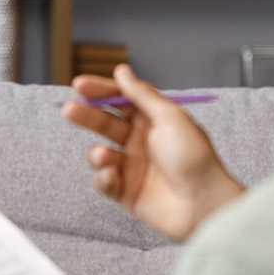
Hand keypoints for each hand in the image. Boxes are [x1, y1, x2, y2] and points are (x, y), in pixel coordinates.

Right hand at [61, 63, 244, 241]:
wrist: (204, 203)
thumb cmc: (194, 157)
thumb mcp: (169, 117)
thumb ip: (141, 94)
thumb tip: (121, 71)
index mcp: (153, 121)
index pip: (121, 100)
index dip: (100, 91)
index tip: (79, 86)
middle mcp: (141, 142)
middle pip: (105, 123)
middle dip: (87, 116)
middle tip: (69, 110)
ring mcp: (133, 167)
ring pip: (101, 153)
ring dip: (96, 153)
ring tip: (103, 155)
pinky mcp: (126, 192)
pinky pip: (104, 181)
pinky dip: (103, 178)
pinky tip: (111, 176)